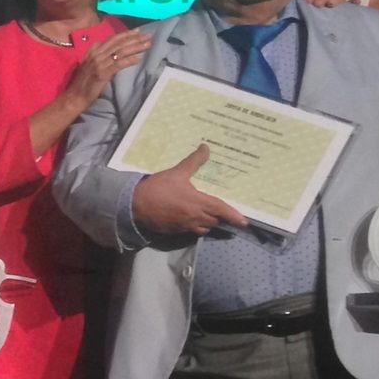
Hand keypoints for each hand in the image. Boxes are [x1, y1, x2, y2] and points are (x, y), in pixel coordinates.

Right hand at [59, 31, 150, 111]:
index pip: (112, 39)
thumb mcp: (86, 63)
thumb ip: (93, 51)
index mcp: (94, 52)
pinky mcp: (102, 74)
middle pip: (119, 44)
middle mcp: (97, 55)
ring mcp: (99, 64)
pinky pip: (117, 65)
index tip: (138, 31)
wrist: (75, 96)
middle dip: (135, 39)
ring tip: (147, 45)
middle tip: (148, 36)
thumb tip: (99, 42)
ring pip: (120, 52)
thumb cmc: (82, 82)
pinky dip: (128, 61)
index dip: (126, 34)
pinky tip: (138, 59)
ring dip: (135, 48)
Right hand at [131, 144, 247, 235]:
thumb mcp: (177, 172)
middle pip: (215, 221)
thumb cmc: (158, 188)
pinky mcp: (175, 231)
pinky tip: (191, 219)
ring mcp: (184, 226)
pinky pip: (191, 231)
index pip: (221, 210)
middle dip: (220, 217)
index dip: (234, 216)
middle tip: (223, 213)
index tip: (244, 222)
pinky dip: (195, 226)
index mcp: (198, 203)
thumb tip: (206, 147)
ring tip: (209, 216)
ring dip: (209, 223)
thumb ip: (194, 161)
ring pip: (204, 228)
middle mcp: (194, 217)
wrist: (135, 204)